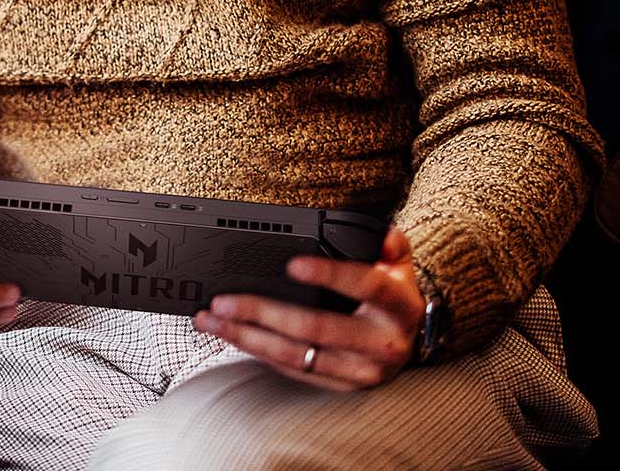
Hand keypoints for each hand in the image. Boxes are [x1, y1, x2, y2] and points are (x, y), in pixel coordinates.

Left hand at [192, 225, 424, 390]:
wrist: (406, 341)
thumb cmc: (391, 296)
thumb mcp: (397, 265)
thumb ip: (388, 242)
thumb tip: (379, 234)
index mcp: (399, 305)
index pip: (365, 286)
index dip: (330, 275)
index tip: (291, 265)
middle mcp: (383, 343)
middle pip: (316, 327)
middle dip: (262, 312)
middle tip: (223, 300)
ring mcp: (362, 370)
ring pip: (297, 356)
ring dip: (248, 338)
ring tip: (213, 320)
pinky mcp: (342, 386)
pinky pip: (295, 371)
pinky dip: (259, 353)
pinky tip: (233, 336)